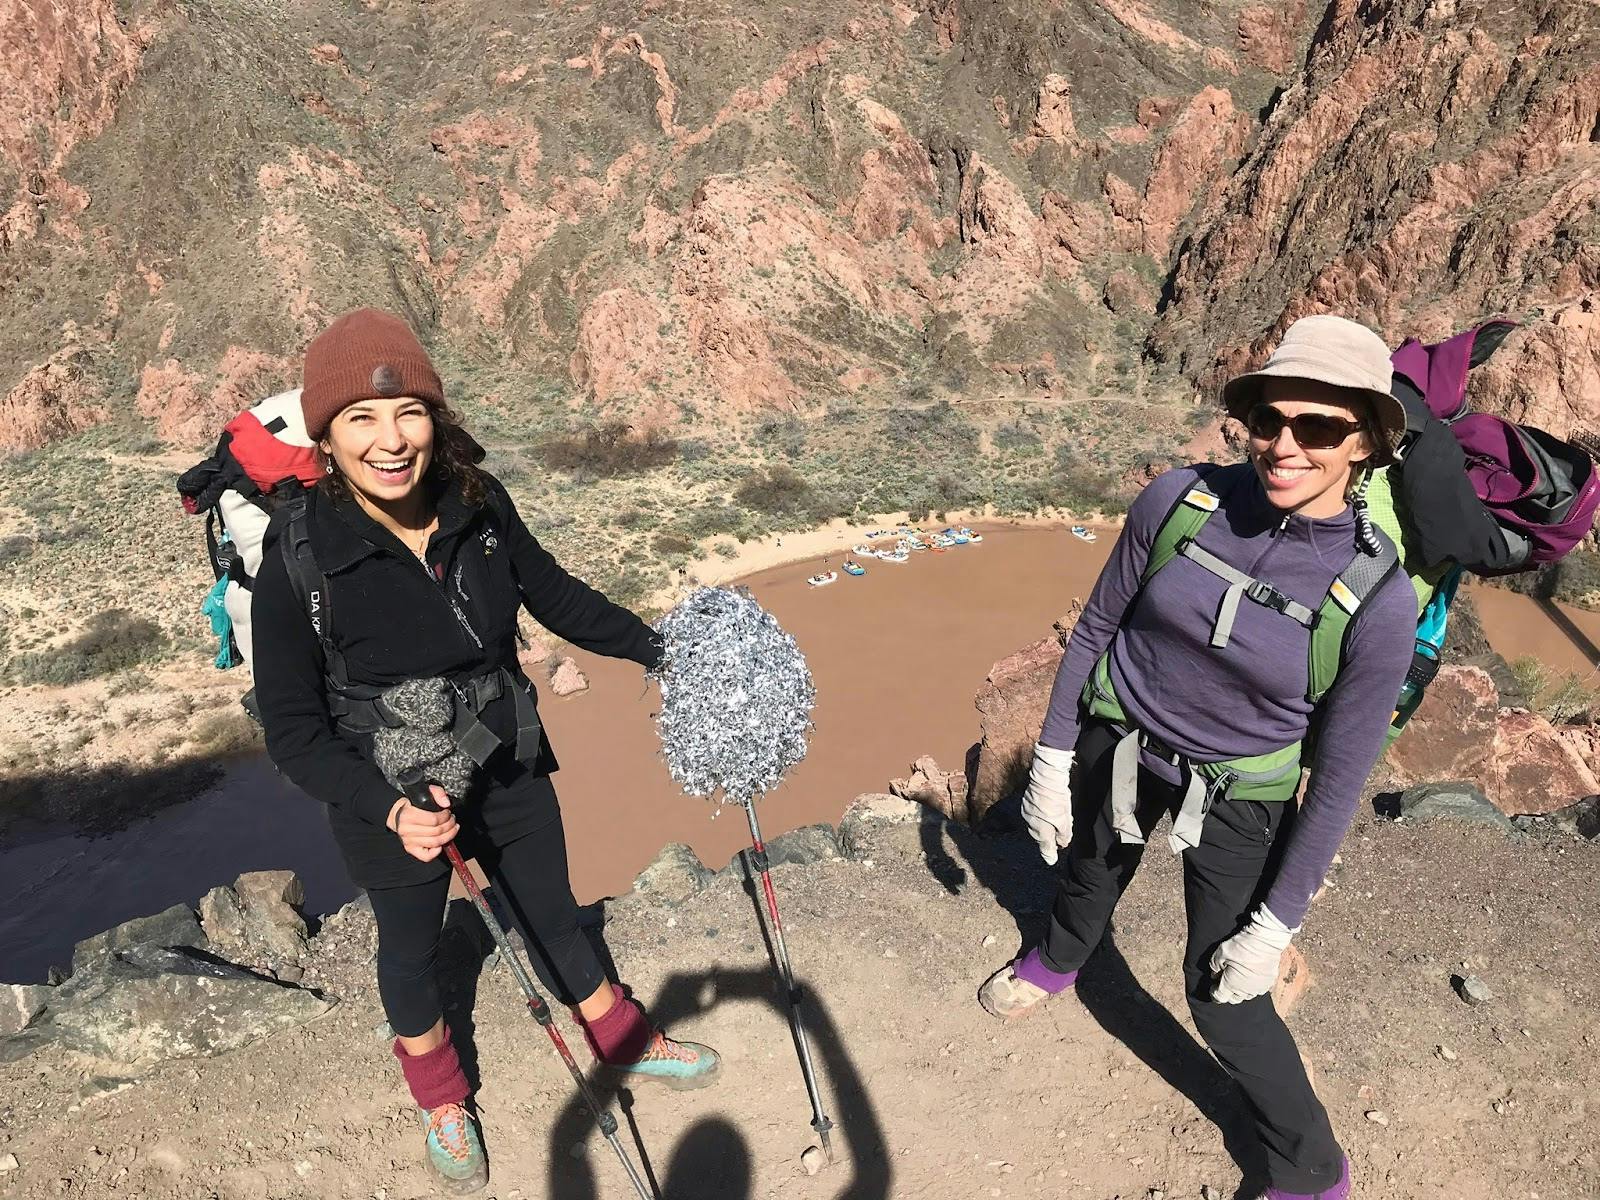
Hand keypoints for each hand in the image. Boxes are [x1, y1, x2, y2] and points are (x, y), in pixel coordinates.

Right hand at [385, 785, 456, 862]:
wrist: (399, 815)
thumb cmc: (414, 805)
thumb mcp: (425, 792)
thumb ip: (438, 793)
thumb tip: (446, 804)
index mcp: (408, 815)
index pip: (433, 819)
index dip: (445, 817)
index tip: (448, 813)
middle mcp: (406, 830)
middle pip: (436, 832)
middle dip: (450, 826)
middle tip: (452, 821)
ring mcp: (408, 841)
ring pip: (435, 843)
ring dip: (448, 836)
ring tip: (451, 829)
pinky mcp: (410, 849)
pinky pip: (426, 856)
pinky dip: (436, 852)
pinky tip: (441, 844)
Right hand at [1019, 742, 1074, 865]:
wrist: (1046, 777)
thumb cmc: (1056, 799)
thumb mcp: (1064, 820)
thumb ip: (1063, 835)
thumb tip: (1061, 844)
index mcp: (1040, 830)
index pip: (1045, 846)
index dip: (1049, 853)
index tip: (1051, 861)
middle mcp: (1031, 823)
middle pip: (1041, 836)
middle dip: (1050, 838)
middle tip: (1060, 837)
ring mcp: (1027, 812)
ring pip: (1037, 825)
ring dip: (1046, 826)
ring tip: (1058, 821)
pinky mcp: (1027, 802)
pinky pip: (1035, 815)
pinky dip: (1042, 816)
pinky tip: (1050, 811)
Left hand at [1209, 906, 1297, 1003]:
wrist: (1266, 940)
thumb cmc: (1242, 946)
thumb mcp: (1220, 953)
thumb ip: (1214, 966)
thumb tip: (1215, 975)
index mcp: (1231, 985)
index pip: (1219, 997)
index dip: (1214, 993)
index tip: (1212, 986)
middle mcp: (1245, 990)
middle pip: (1233, 999)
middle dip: (1227, 993)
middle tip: (1223, 982)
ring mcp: (1259, 987)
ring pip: (1247, 996)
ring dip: (1240, 991)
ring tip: (1236, 979)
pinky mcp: (1269, 982)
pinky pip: (1258, 989)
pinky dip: (1252, 986)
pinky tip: (1250, 977)